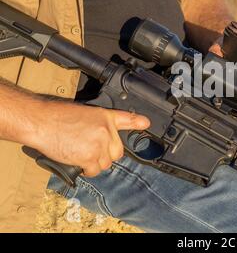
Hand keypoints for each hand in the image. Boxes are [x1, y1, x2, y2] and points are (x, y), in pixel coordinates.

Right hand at [31, 101, 149, 176]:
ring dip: (95, 163)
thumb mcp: (84, 113)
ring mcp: (99, 144)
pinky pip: (94, 171)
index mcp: (105, 117)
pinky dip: (86, 171)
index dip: (137, 122)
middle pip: (117, 152)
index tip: (146, 123)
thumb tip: (98, 138)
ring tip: (80, 155)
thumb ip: (96, 125)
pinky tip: (77, 163)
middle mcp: (106, 130)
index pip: (127, 118)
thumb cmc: (56, 116)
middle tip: (90, 151)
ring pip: (105, 163)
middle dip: (105, 155)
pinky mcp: (89, 157)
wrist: (42, 121)